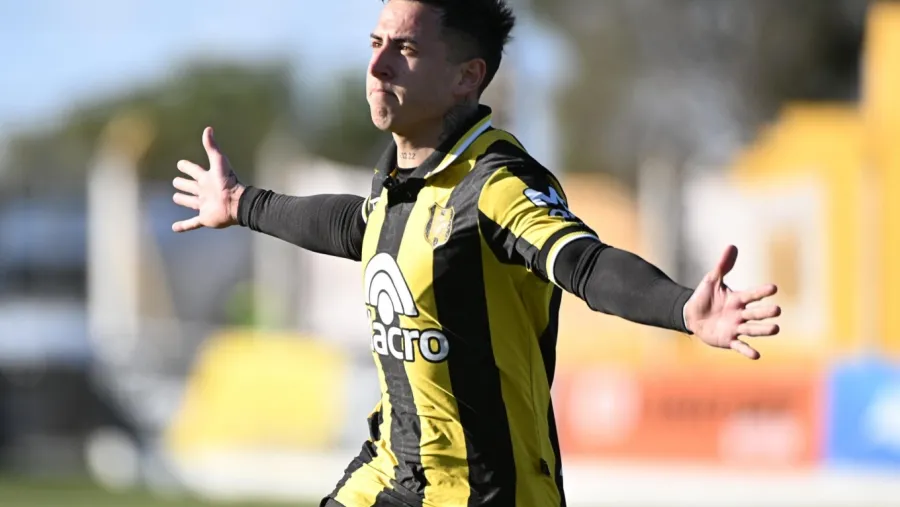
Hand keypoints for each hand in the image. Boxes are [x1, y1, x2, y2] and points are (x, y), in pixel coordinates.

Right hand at [171, 127, 244, 231]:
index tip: (180, 164)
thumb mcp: (219, 162)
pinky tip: (174, 228)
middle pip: (191, 186)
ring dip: (184, 200)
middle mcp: (204, 192)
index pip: (194, 171)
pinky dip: (184, 226)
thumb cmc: (228, 181)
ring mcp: (204, 205)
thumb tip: (208, 128)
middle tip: (176, 181)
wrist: (237, 203)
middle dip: (184, 183)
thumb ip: (212, 146)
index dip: (187, 167)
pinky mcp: (205, 218)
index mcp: (207, 179)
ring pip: (191, 202)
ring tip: (176, 197)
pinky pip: (192, 223)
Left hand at [683, 245, 780, 359]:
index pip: (752, 294)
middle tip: (777, 310)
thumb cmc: (705, 297)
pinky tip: (756, 355)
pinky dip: (747, 350)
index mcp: (738, 299)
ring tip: (776, 329)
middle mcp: (740, 314)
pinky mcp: (728, 340)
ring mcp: (736, 327)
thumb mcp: (712, 279)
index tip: (773, 288)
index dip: (761, 291)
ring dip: (763, 330)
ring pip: (752, 329)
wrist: (691, 316)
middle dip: (765, 312)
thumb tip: (732, 245)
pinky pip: (739, 346)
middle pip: (755, 313)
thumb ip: (723, 265)